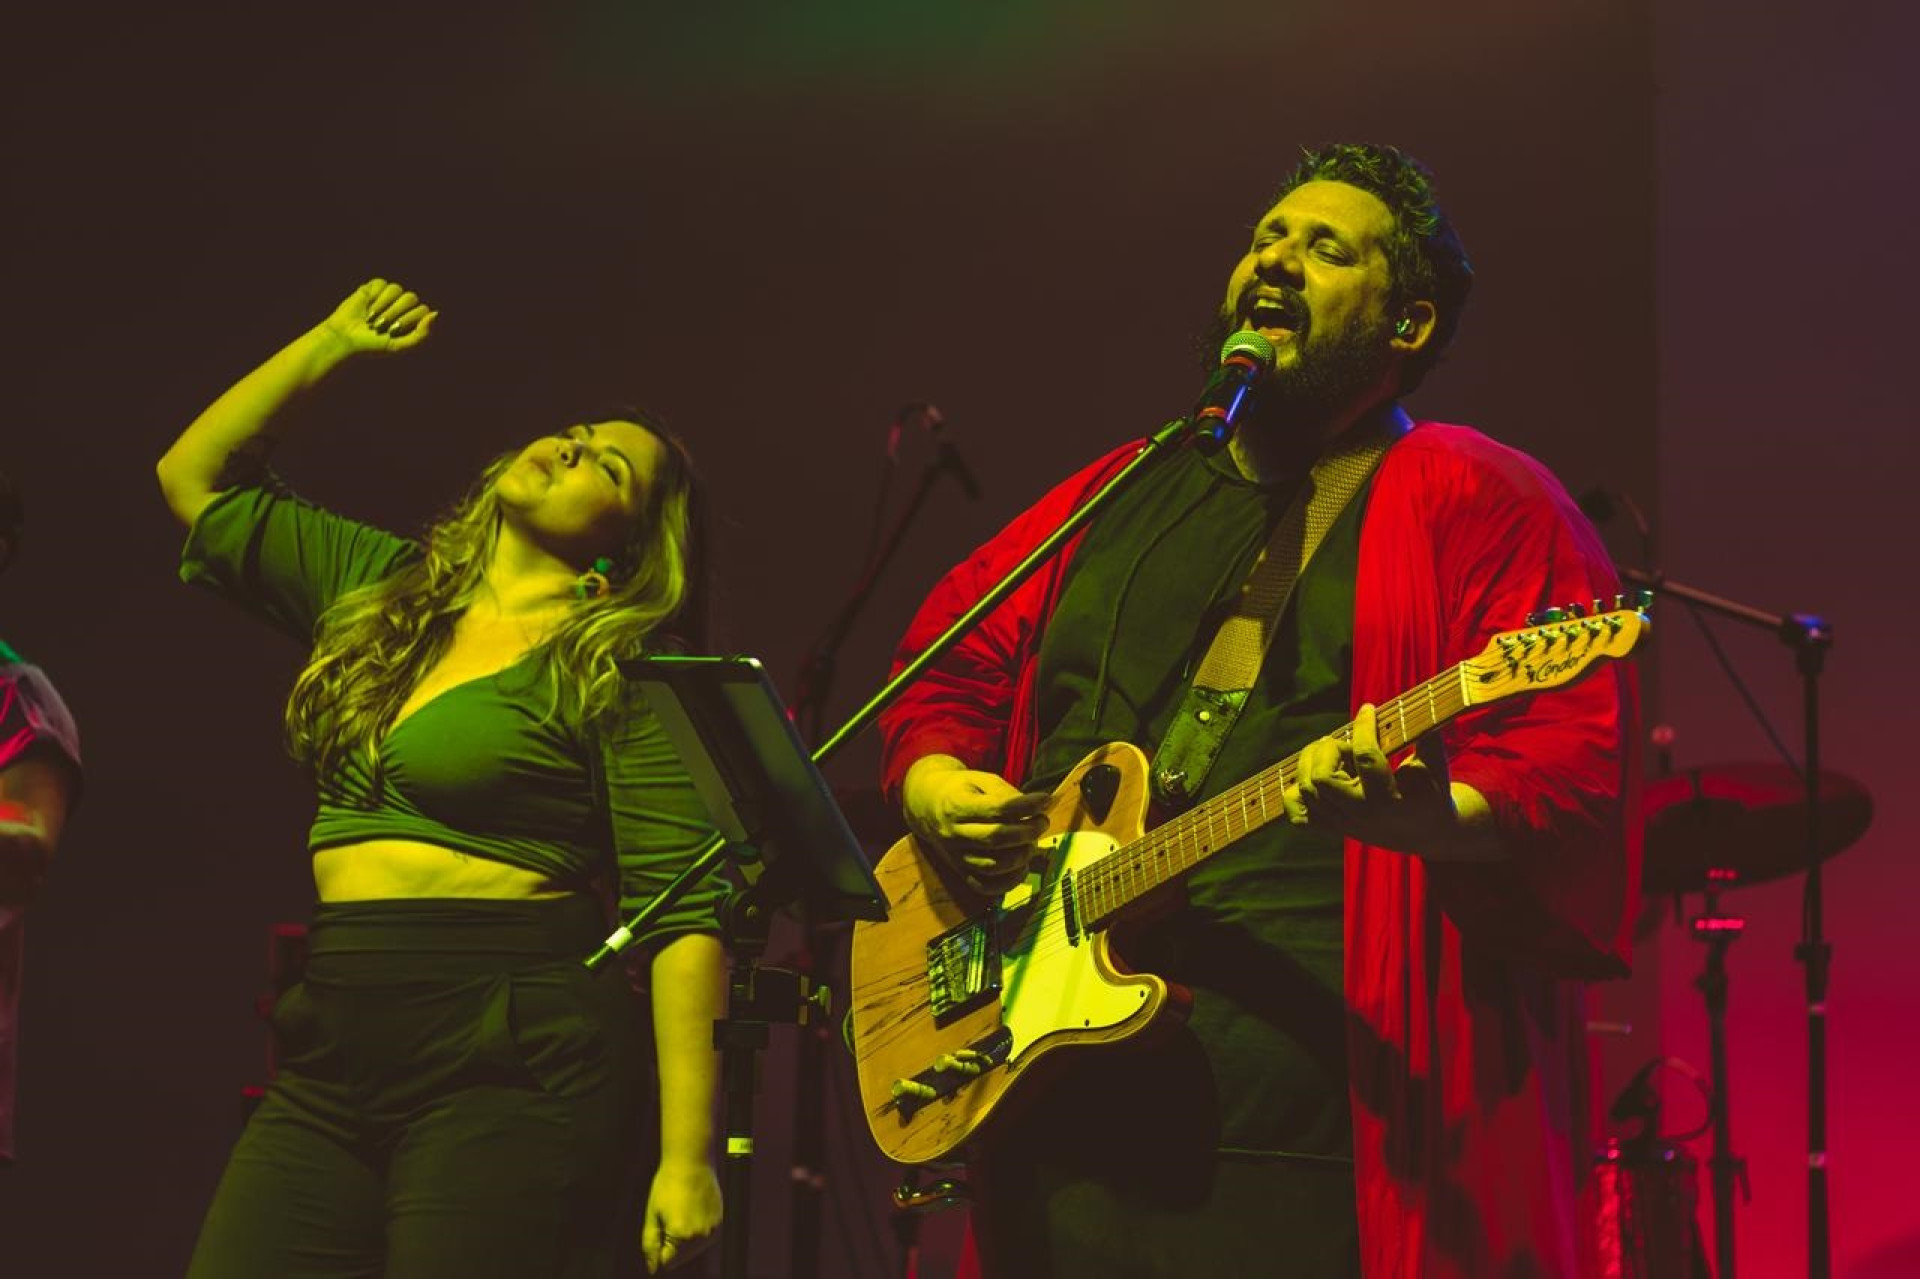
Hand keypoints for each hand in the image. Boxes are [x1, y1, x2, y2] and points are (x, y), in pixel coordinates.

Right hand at [314, 277, 436, 355]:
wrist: (345, 338)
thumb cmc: (373, 345)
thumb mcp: (399, 346)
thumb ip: (422, 334)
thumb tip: (436, 313)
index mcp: (413, 319)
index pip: (423, 310)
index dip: (408, 319)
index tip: (392, 331)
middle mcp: (404, 305)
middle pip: (411, 298)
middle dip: (394, 313)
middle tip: (379, 326)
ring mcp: (389, 295)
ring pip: (397, 289)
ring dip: (383, 305)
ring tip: (371, 318)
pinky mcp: (374, 287)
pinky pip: (382, 283)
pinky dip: (374, 296)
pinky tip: (366, 306)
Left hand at [641, 1158, 720, 1273]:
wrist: (692, 1161)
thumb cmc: (668, 1184)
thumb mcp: (652, 1214)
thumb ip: (650, 1244)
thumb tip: (652, 1268)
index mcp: (681, 1236)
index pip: (667, 1262)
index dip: (659, 1249)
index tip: (659, 1230)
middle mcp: (700, 1237)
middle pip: (682, 1259)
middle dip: (672, 1246)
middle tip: (669, 1217)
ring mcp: (713, 1229)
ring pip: (695, 1250)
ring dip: (686, 1241)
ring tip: (681, 1212)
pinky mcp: (720, 1222)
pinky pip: (706, 1238)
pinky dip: (698, 1231)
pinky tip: (692, 1212)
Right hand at [901, 754, 1049, 893]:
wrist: (926, 806)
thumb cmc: (960, 790)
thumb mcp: (980, 779)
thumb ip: (1007, 793)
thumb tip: (1039, 806)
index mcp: (956, 805)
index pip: (996, 809)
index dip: (1026, 806)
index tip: (1045, 800)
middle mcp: (953, 834)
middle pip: (996, 838)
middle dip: (1028, 831)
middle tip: (1042, 822)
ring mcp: (956, 856)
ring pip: (993, 866)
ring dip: (1022, 856)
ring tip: (1031, 842)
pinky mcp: (961, 872)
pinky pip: (986, 886)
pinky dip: (1009, 881)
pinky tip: (1021, 865)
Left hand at [1283, 704, 1460, 855]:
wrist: (1423, 831)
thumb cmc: (1429, 791)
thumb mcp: (1435, 767)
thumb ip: (1428, 739)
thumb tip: (1422, 709)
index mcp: (1388, 799)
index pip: (1365, 757)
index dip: (1363, 726)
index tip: (1367, 708)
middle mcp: (1360, 814)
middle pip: (1320, 778)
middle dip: (1328, 749)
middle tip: (1346, 744)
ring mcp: (1341, 823)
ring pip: (1305, 789)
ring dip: (1311, 761)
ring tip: (1333, 754)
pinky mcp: (1330, 827)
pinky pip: (1295, 812)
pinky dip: (1296, 791)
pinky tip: (1315, 775)